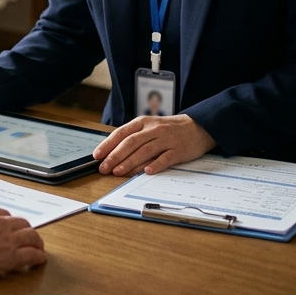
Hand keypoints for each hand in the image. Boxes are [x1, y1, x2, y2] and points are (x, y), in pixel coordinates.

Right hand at [0, 203, 46, 285]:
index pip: (0, 213)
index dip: (5, 223)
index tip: (5, 229)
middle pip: (18, 221)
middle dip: (22, 229)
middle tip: (24, 237)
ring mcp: (5, 237)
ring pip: (30, 234)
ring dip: (35, 241)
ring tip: (37, 247)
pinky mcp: (10, 255)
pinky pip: (31, 254)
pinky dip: (38, 256)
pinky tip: (39, 259)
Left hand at [93, 114, 215, 175]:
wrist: (199, 127)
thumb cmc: (169, 129)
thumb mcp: (150, 127)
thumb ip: (134, 137)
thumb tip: (113, 153)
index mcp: (143, 122)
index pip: (122, 133)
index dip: (108, 144)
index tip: (97, 155)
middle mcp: (153, 129)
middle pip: (131, 142)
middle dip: (115, 156)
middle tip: (104, 168)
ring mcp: (166, 139)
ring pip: (145, 150)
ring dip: (130, 162)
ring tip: (118, 172)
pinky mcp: (178, 150)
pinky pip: (165, 158)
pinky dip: (155, 164)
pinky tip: (146, 172)